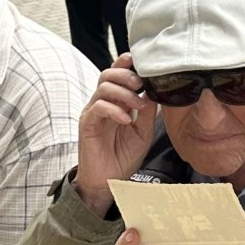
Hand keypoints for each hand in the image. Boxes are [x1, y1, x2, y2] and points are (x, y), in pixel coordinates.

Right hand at [74, 53, 158, 215]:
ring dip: (124, 93)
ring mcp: (93, 113)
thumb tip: (157, 90)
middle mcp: (102, 103)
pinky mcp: (87, 124)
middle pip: (108, 74)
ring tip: (138, 105)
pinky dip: (114, 110)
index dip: (127, 64)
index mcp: (116, 102)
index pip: (117, 74)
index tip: (142, 63)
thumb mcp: (143, 132)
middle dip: (126, 75)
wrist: (108, 181)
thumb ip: (148, 111)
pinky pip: (98, 107)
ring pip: (103, 88)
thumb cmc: (123, 157)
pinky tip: (126, 120)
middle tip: (141, 85)